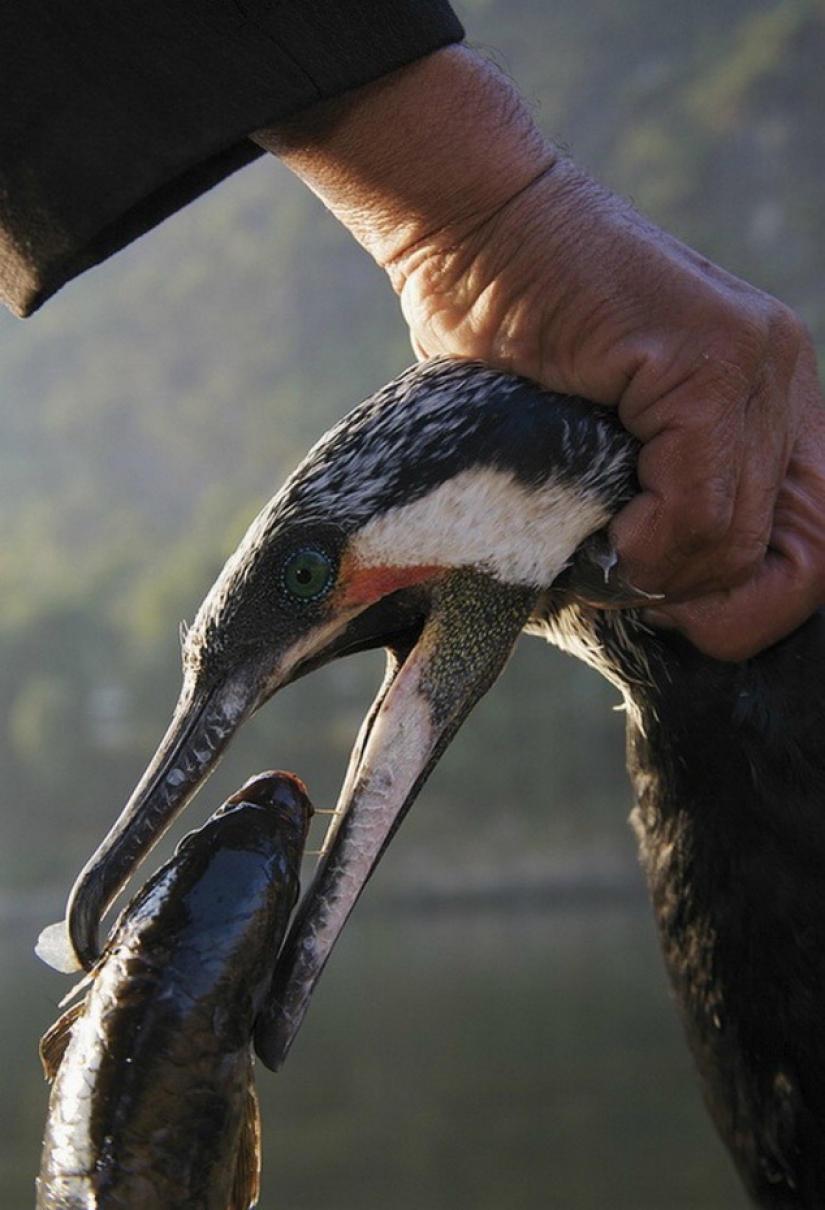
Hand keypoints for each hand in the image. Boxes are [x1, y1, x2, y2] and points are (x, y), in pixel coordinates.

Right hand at [392, 158, 824, 659]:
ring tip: (591, 544)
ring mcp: (752, 361)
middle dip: (711, 605)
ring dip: (655, 572)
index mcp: (768, 391)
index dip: (750, 602)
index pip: (817, 543)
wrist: (469, 222)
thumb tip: (671, 602)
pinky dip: (640, 544)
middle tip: (626, 580)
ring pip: (739, 544)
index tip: (663, 598)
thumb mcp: (600, 433)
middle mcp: (781, 373)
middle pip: (804, 561)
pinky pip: (697, 511)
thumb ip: (652, 492)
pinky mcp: (702, 359)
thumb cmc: (511, 335)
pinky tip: (591, 522)